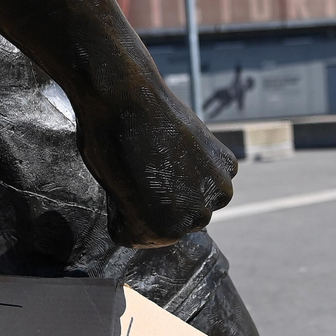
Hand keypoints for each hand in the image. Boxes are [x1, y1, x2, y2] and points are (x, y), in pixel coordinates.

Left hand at [76, 90, 236, 247]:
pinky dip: (204, 164)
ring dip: (188, 186)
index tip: (123, 191)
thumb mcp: (114, 193)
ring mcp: (215, 192)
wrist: (125, 99)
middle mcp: (194, 219)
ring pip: (201, 201)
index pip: (144, 236)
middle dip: (162, 202)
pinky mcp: (226, 165)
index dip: (130, 214)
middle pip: (178, 221)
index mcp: (159, 234)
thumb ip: (141, 214)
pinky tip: (183, 147)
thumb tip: (158, 209)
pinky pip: (217, 175)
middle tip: (145, 171)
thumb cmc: (108, 145)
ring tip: (164, 159)